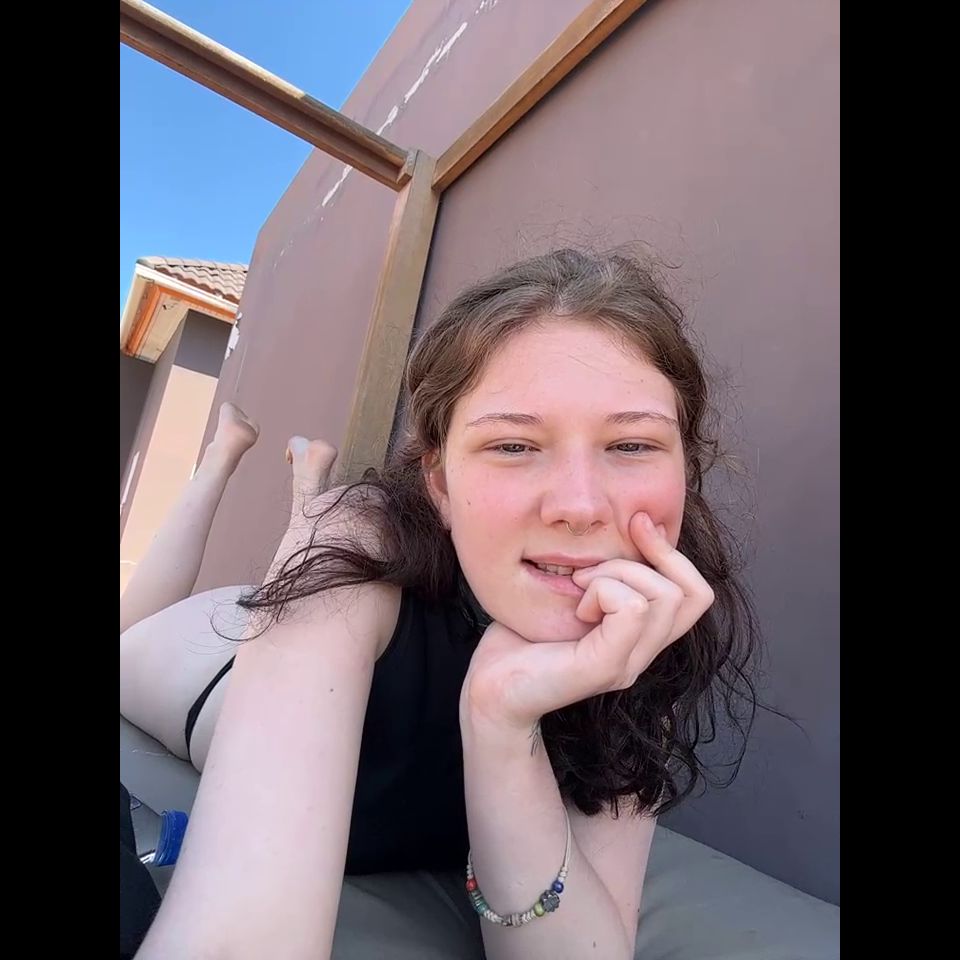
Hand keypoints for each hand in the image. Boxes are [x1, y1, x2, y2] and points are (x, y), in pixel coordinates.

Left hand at [461, 511, 714, 728]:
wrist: (491, 685)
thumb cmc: (523, 636)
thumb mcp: (573, 590)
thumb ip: (606, 568)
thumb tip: (639, 521)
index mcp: (641, 637)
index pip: (697, 594)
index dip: (674, 553)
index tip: (637, 523)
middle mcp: (642, 654)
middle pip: (691, 593)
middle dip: (641, 561)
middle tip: (588, 571)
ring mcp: (627, 665)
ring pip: (663, 597)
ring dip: (617, 574)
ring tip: (578, 587)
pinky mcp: (606, 667)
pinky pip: (633, 609)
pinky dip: (604, 591)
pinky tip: (576, 607)